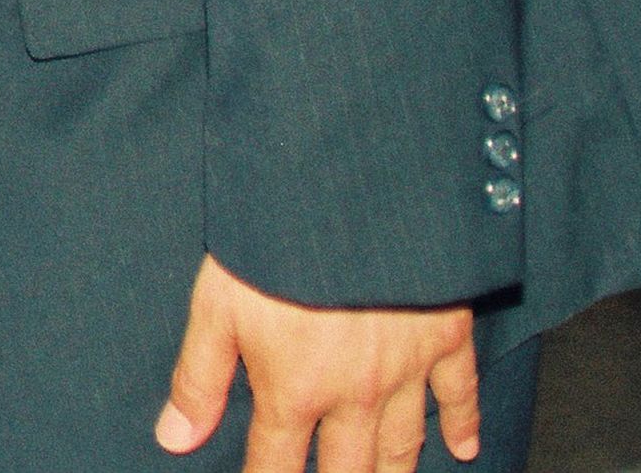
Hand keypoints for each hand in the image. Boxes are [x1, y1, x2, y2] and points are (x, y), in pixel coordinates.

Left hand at [157, 255, 480, 472]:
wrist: (349, 194)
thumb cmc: (275, 241)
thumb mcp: (216, 306)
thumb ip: (199, 378)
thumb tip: (175, 440)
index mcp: (295, 388)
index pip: (276, 462)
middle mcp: (354, 393)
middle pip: (347, 467)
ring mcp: (404, 368)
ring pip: (403, 443)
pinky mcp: (444, 336)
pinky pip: (460, 391)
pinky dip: (465, 423)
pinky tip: (464, 448)